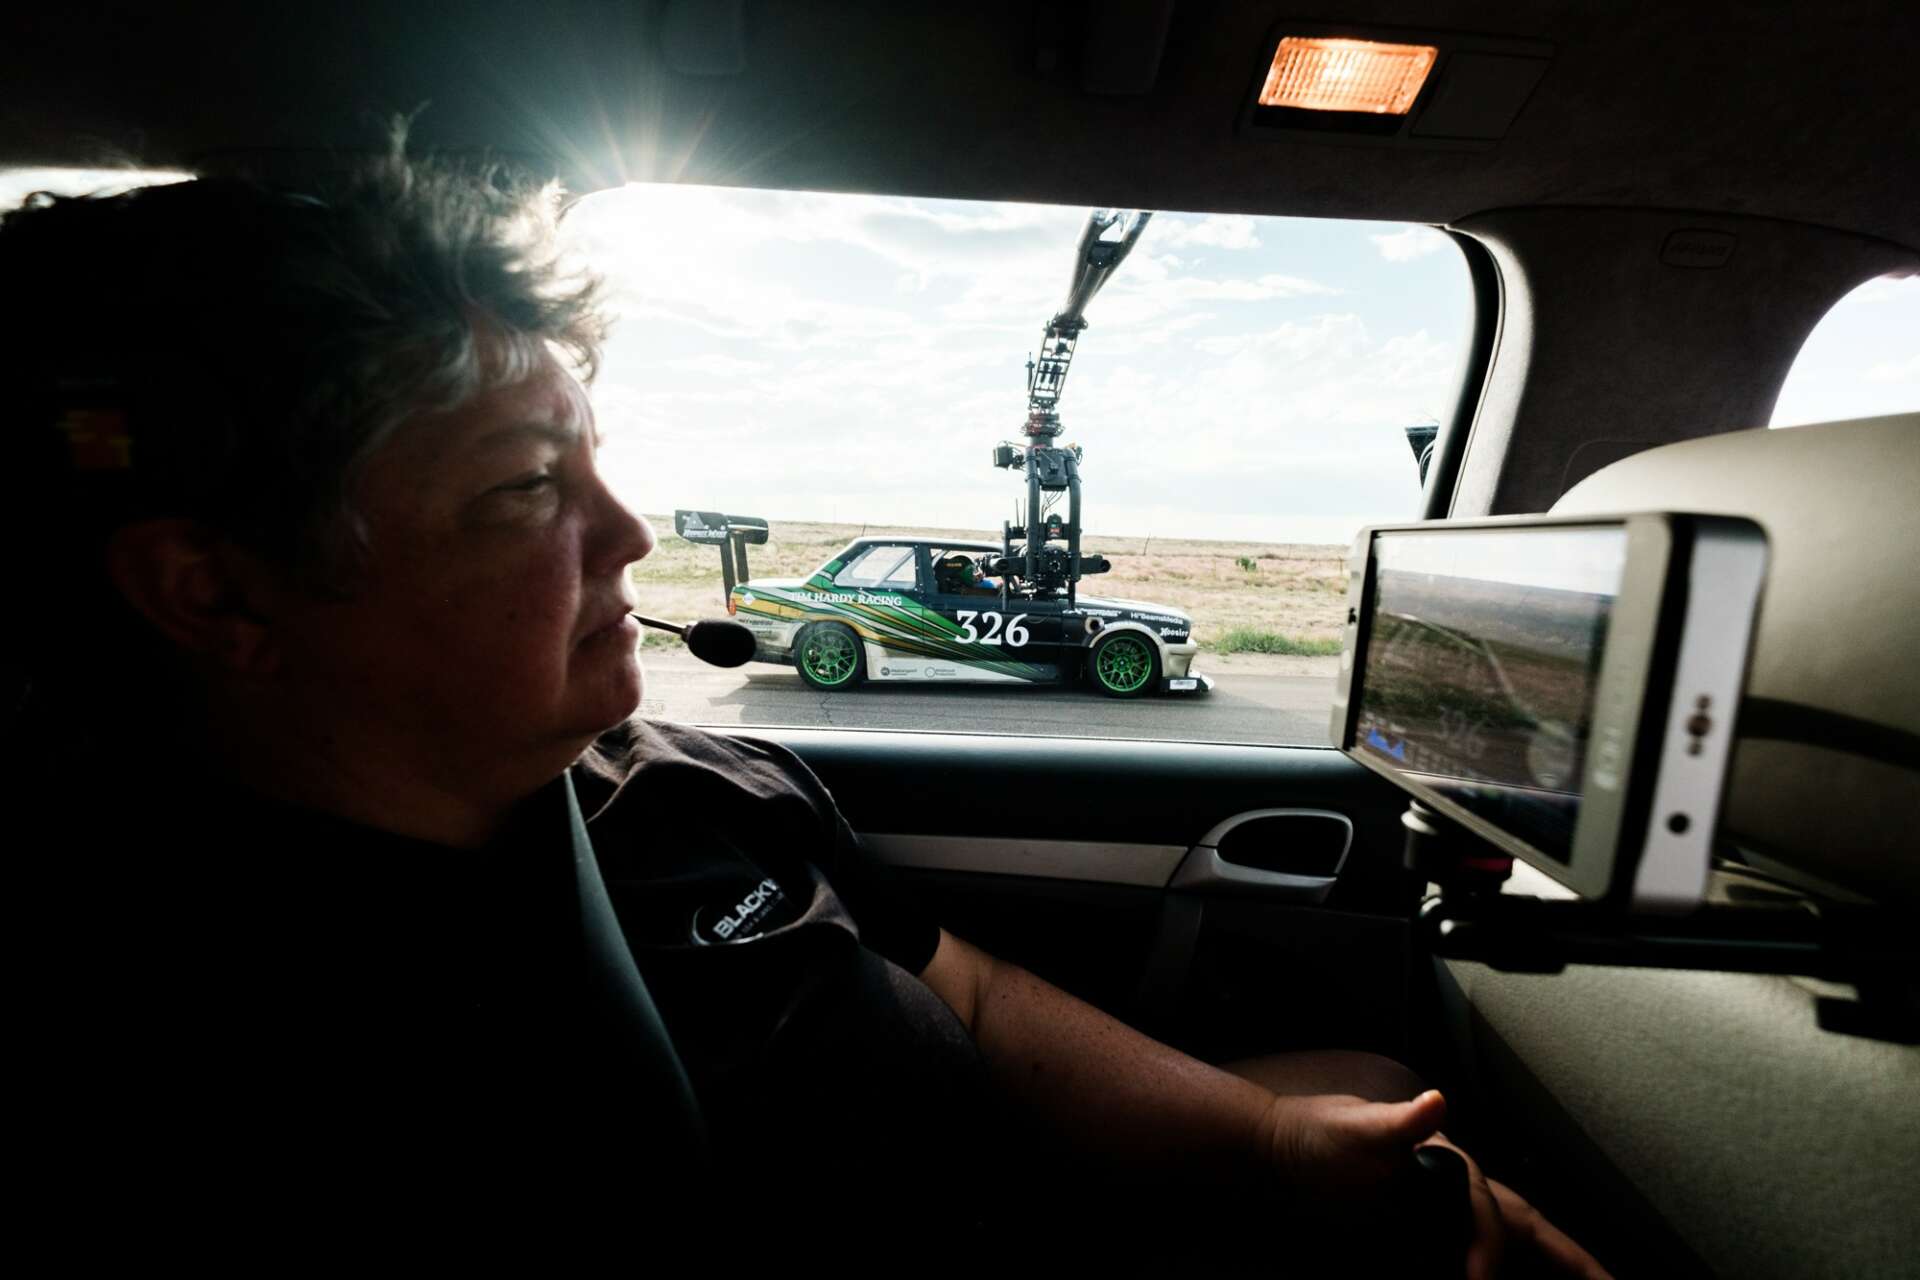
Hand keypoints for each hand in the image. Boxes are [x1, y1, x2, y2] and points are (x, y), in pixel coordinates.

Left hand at [1261, 1091, 1611, 1278]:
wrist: (1278, 1153)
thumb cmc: (1320, 1135)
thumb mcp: (1357, 1127)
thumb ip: (1399, 1122)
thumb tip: (1435, 1102)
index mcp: (1451, 1167)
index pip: (1493, 1218)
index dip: (1492, 1251)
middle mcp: (1455, 1190)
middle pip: (1526, 1227)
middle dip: (1573, 1259)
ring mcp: (1439, 1215)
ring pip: (1506, 1242)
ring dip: (1541, 1266)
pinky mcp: (1415, 1236)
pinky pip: (1458, 1255)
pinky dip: (1483, 1264)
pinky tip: (1488, 1276)